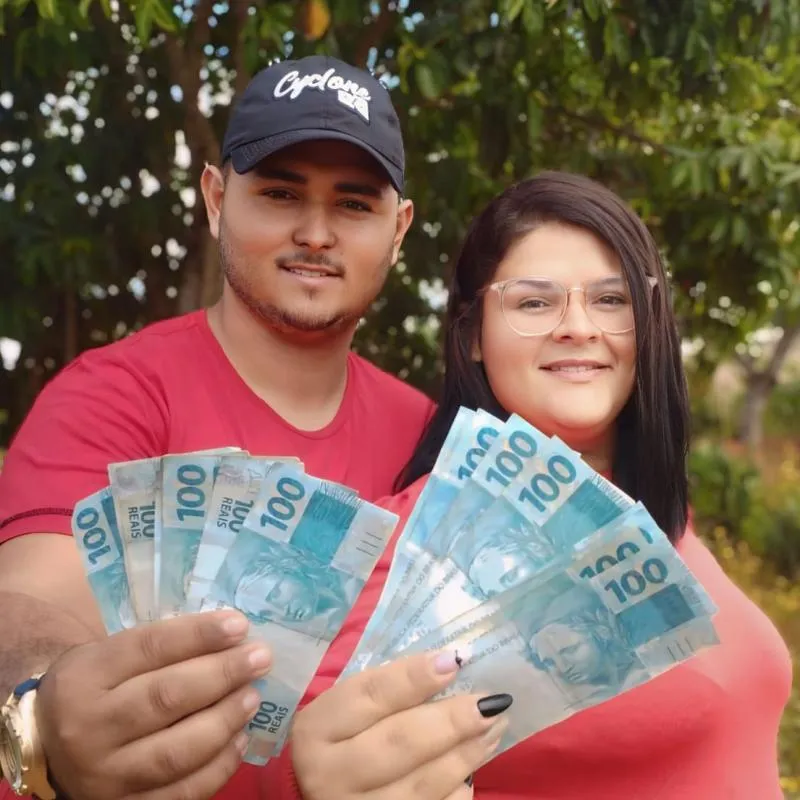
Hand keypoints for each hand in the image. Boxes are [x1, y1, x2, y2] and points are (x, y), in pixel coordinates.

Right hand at [35, 610, 270, 799]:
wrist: (49, 747)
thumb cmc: (96, 688)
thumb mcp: (109, 655)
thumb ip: (162, 647)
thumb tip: (233, 636)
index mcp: (84, 677)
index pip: (149, 647)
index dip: (199, 635)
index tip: (240, 625)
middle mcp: (88, 728)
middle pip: (166, 697)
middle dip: (223, 674)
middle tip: (260, 658)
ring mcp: (104, 777)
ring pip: (177, 750)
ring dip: (225, 720)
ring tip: (253, 697)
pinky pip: (182, 793)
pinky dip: (219, 766)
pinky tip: (240, 739)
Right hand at [291, 651, 511, 799]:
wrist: (318, 797)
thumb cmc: (339, 741)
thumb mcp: (344, 712)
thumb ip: (384, 691)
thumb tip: (448, 664)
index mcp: (316, 730)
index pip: (369, 695)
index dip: (414, 676)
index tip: (454, 660)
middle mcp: (330, 775)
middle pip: (400, 741)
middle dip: (452, 719)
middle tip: (490, 701)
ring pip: (422, 783)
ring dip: (467, 752)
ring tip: (495, 725)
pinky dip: (460, 787)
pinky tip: (476, 764)